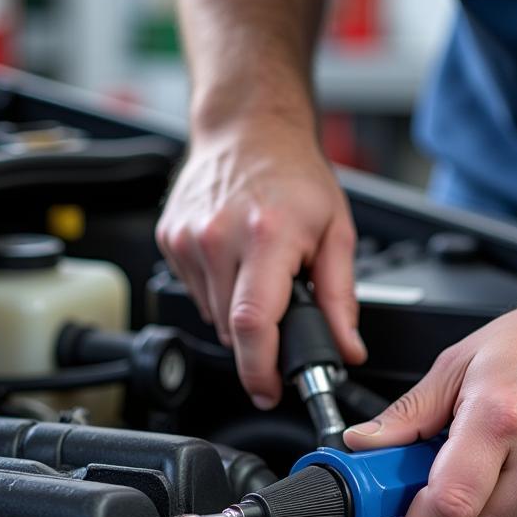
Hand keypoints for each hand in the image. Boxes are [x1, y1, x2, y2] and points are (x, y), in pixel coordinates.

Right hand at [156, 116, 366, 407]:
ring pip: (212, 316)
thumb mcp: (336, 232)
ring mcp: (188, 239)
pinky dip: (217, 292)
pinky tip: (233, 260)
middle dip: (258, 339)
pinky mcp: (169, 240)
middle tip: (280, 307)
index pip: (253, 324)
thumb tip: (346, 349)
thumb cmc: (293, 174)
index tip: (269, 389)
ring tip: (257, 271)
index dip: (260, 369)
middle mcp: (219, 237)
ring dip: (237, 314)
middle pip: (232, 329)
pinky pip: (195, 294)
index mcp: (266, 236)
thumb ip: (341, 299)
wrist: (247, 127)